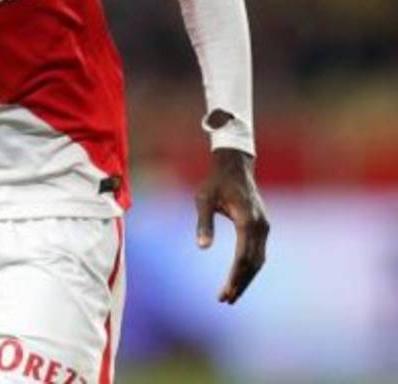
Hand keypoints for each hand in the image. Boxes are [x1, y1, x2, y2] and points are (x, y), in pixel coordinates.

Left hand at [195, 147, 269, 303]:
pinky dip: (250, 267)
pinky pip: (258, 252)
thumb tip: (202, 248)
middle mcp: (260, 226)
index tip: (224, 293)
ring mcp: (264, 227)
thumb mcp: (203, 200)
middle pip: (253, 263)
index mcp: (247, 221)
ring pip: (258, 260)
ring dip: (246, 278)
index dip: (234, 278)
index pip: (243, 257)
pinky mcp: (262, 227)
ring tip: (231, 295)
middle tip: (226, 300)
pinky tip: (239, 277)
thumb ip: (203, 223)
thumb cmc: (215, 182)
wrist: (235, 167)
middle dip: (240, 283)